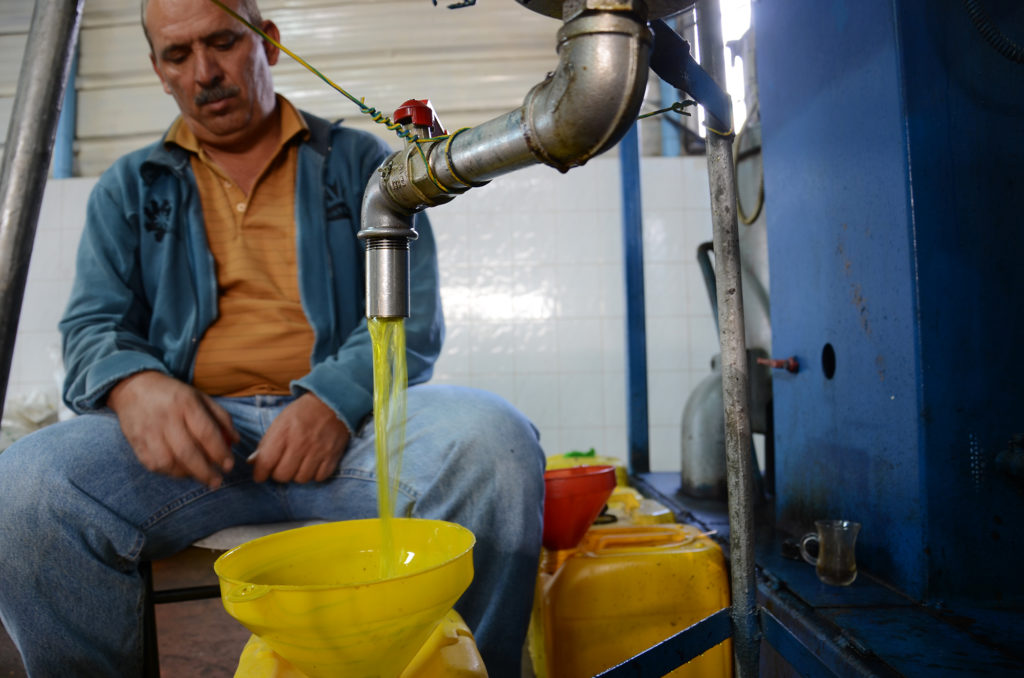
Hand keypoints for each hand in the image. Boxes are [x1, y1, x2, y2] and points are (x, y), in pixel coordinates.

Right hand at [107, 371, 238, 487]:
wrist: (134, 386)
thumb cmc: (174, 395)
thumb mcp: (200, 397)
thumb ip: (221, 418)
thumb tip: (236, 441)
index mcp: (186, 403)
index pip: (206, 432)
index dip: (219, 452)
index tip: (229, 466)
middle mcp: (166, 418)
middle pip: (187, 452)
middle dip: (204, 472)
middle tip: (217, 482)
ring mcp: (148, 431)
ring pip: (168, 462)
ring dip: (187, 474)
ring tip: (199, 476)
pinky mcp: (135, 441)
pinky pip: (153, 464)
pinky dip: (169, 472)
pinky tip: (180, 471)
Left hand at [249, 393, 349, 483]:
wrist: (332, 403)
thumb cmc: (302, 413)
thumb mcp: (280, 422)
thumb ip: (266, 443)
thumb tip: (253, 462)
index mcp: (284, 432)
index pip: (266, 462)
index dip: (260, 473)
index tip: (260, 475)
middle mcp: (301, 443)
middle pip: (283, 475)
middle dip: (278, 474)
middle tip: (281, 467)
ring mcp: (318, 450)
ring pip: (301, 479)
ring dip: (297, 475)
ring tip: (298, 465)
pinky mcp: (332, 455)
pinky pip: (319, 477)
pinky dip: (314, 474)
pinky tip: (312, 465)